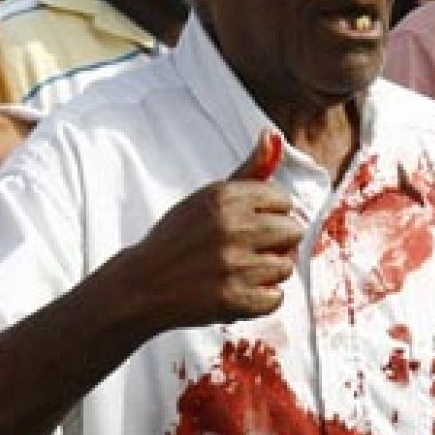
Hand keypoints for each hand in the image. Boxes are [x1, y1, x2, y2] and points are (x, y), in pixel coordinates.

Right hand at [120, 130, 300, 331]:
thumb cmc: (177, 239)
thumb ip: (247, 170)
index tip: (251, 225)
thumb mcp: (205, 198)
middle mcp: (232, 227)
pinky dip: (260, 300)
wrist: (142, 285)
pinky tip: (237, 291)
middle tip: (249, 250)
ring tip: (239, 272)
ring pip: (286, 266)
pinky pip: (276, 298)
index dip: (270, 215)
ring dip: (267, 273)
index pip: (283, 200)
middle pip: (292, 232)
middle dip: (276, 243)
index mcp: (225, 197)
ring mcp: (234, 265)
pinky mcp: (234, 299)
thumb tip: (272, 135)